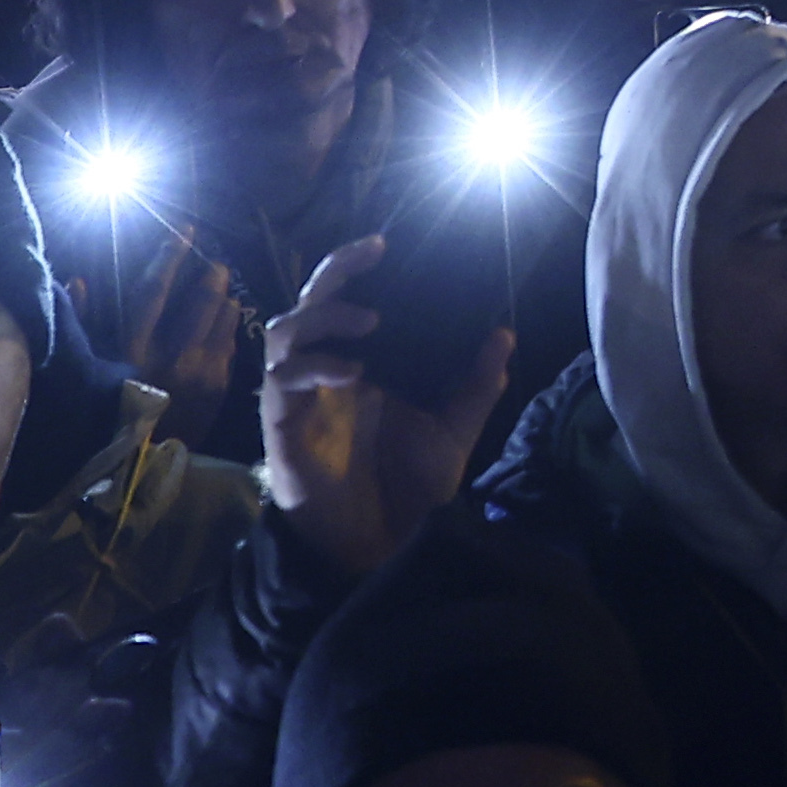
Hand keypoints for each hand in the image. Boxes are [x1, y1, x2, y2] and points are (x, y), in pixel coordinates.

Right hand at [257, 238, 513, 587]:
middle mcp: (326, 371)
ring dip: (323, 317)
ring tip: (368, 322)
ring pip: (284, 334)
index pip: (349, 300)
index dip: (355, 268)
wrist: (382, 543)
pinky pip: (283, 383)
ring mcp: (299, 396)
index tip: (384, 242)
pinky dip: (314, 367)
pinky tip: (352, 371)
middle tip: (369, 255)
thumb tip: (504, 333)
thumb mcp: (454, 429)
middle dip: (334, 272)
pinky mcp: (283, 426)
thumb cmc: (410, 484)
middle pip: (310, 303)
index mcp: (362, 363)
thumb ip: (477, 383)